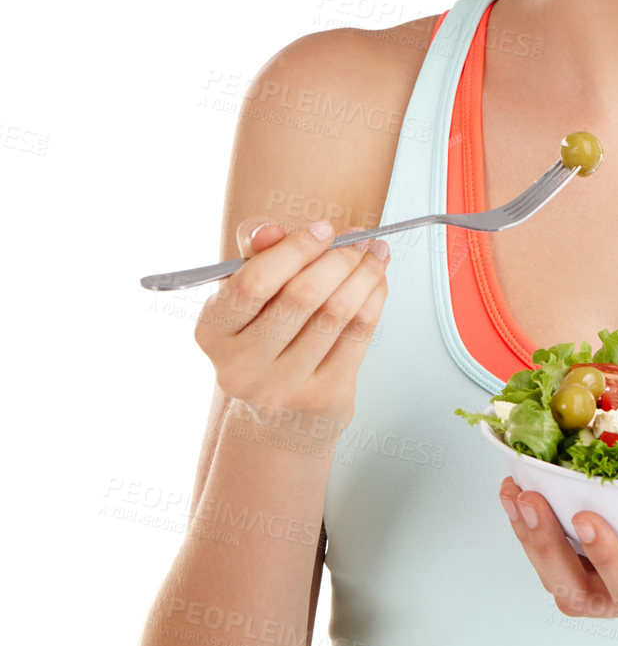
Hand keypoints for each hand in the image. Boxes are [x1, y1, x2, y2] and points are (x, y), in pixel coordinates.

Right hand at [193, 216, 390, 439]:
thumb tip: (267, 230)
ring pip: (336, 314)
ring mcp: (282, 388)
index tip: (324, 228)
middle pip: (301, 297)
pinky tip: (376, 282)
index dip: (294, 249)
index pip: (253, 283)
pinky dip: (373, 300)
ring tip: (375, 253)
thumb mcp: (247, 298)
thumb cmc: (264, 341)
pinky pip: (357, 335)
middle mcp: (241, 367)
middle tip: (358, 239)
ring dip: (364, 274)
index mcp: (213, 333)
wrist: (278, 416)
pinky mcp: (322, 399)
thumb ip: (255, 256)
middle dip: (338, 258)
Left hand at [498, 476, 617, 625]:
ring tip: (514, 491)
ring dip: (533, 541)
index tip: (586, 516)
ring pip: (567, 580)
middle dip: (548, 550)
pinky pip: (568, 557)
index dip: (609, 559)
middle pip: (584, 593)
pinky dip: (541, 527)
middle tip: (527, 499)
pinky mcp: (617, 559)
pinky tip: (527, 487)